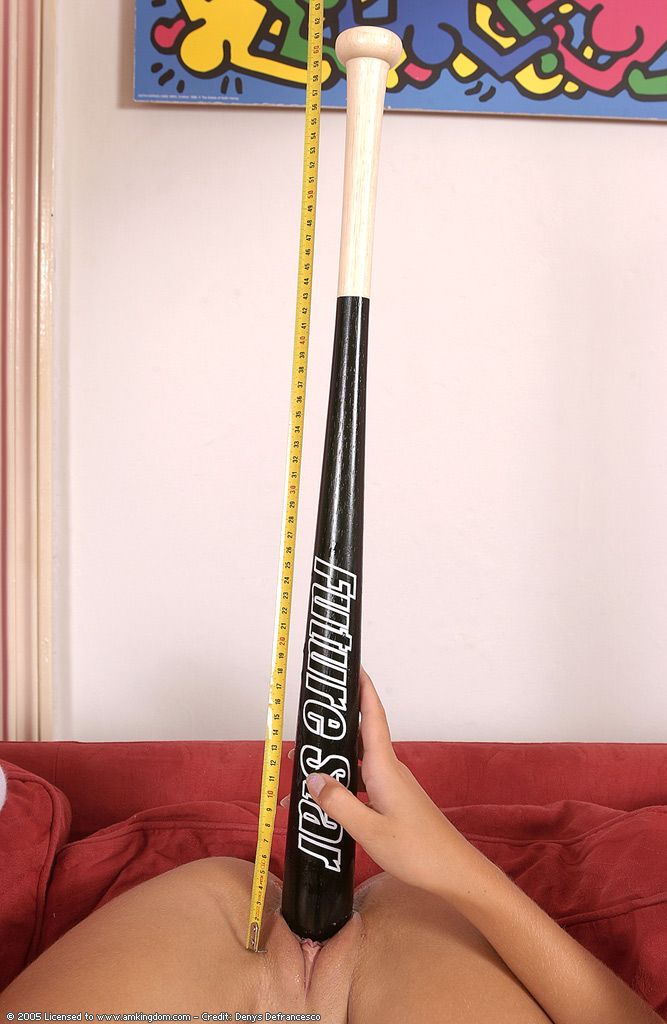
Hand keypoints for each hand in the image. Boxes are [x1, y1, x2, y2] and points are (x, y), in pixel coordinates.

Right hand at [281, 667, 471, 895]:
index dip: (363, 688)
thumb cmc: (417, 851)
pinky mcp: (394, 801)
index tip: (352, 664)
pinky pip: (363, 782)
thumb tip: (313, 776)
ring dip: (334, 762)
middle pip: (359, 736)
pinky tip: (327, 802)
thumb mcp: (369, 830)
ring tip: (303, 769)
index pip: (372, 716)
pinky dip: (343, 785)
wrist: (455, 873)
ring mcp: (393, 785)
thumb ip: (338, 803)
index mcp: (384, 768)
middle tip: (304, 727)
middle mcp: (389, 770)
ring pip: (358, 762)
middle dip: (333, 727)